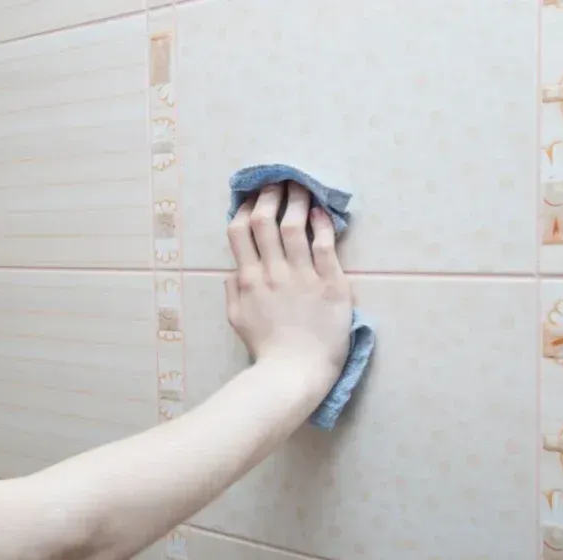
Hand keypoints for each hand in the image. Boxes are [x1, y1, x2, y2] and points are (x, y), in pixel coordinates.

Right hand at [226, 183, 351, 391]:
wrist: (295, 372)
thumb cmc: (267, 350)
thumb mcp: (238, 321)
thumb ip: (233, 292)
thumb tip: (232, 270)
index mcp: (249, 280)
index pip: (239, 232)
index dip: (244, 208)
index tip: (251, 197)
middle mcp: (272, 273)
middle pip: (265, 221)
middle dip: (269, 196)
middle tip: (278, 183)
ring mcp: (301, 277)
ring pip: (294, 227)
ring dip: (296, 201)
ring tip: (301, 187)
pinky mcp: (330, 284)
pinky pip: (325, 247)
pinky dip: (322, 225)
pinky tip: (322, 212)